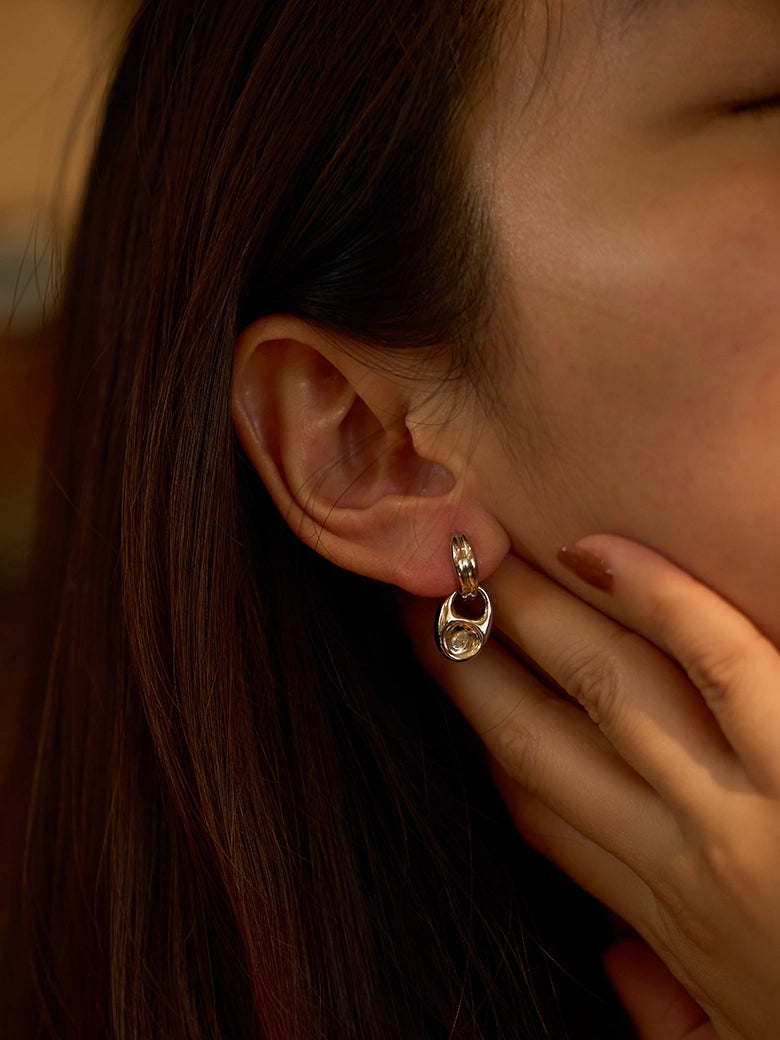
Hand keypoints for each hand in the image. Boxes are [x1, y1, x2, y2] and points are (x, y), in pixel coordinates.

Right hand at [414, 537, 779, 1039]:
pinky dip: (658, 600)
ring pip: (605, 687)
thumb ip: (665, 1009)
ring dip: (530, 618)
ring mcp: (736, 806)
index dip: (475, 731)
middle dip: (466, 664)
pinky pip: (718, 662)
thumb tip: (617, 966)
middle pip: (536, 738)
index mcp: (663, 912)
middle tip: (419, 598)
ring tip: (478, 562)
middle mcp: (679, 852)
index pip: (535, 807)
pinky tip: (598, 553)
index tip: (436, 673)